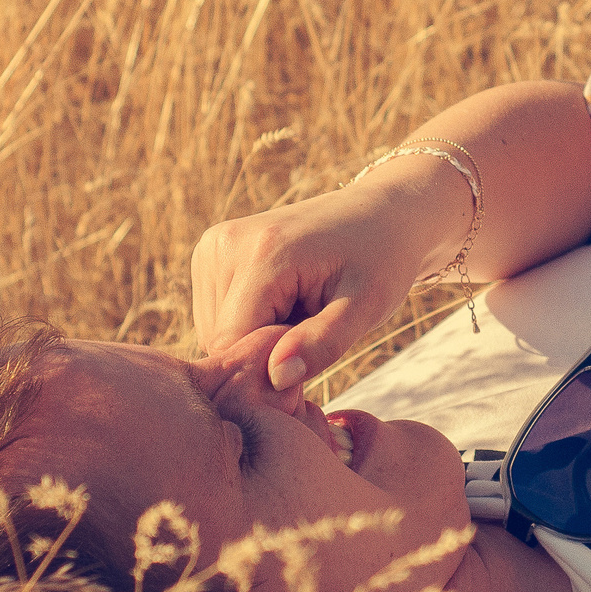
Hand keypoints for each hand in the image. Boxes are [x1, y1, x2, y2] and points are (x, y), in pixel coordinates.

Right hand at [190, 161, 462, 390]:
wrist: (378, 214)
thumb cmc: (380, 260)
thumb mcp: (367, 305)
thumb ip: (323, 343)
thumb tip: (276, 377)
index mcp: (262, 253)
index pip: (233, 345)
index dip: (271, 366)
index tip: (316, 353)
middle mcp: (224, 244)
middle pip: (219, 341)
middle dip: (264, 351)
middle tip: (314, 328)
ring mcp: (212, 247)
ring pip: (212, 333)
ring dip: (256, 338)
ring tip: (302, 311)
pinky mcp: (210, 254)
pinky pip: (215, 317)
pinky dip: (248, 323)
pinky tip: (285, 304)